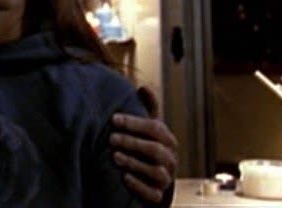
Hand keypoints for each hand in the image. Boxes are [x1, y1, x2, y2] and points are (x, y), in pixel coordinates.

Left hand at [110, 87, 177, 203]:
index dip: (134, 123)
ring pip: (156, 172)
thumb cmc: (150, 147)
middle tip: (111, 138)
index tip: (114, 119)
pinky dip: (139, 186)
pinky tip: (124, 178)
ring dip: (134, 163)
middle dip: (132, 142)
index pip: (155, 128)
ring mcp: (166, 178)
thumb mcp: (151, 128)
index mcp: (167, 140)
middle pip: (155, 149)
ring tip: (114, 156)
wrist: (157, 179)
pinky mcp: (159, 195)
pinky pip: (153, 193)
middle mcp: (170, 159)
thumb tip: (142, 86)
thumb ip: (149, 109)